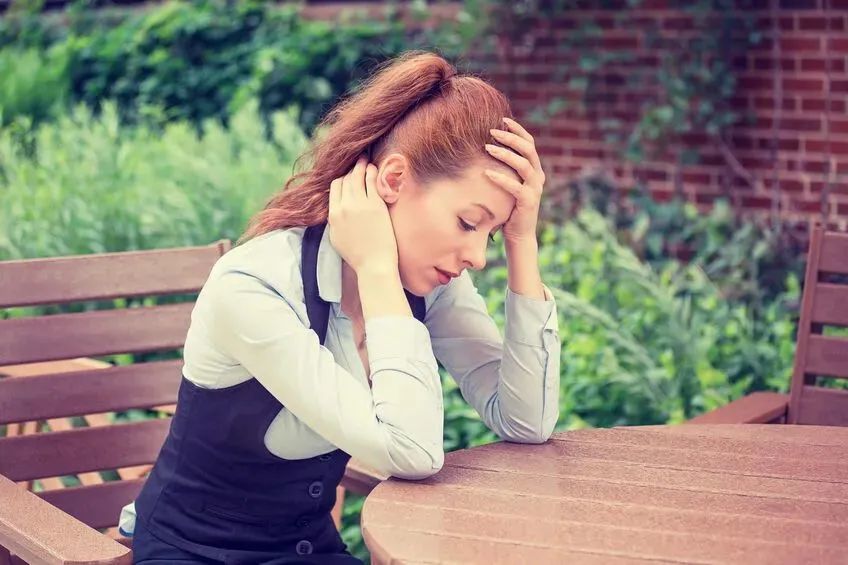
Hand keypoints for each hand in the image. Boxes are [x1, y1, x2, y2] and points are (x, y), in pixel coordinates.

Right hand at [327, 155, 398, 274]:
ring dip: (361, 165)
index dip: (342, 179)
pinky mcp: (376, 205)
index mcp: (333, 214)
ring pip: (357, 176)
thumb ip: (334, 221)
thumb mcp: (336, 238)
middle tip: (358, 161)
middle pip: (345, 179)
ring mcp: (360, 204)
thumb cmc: (357, 255)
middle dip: (352, 169)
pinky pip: (372, 181)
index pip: (335, 187)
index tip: (349, 176)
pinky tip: (375, 168)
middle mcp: (344, 206)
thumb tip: (334, 211)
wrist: (373, 264)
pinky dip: (372, 171)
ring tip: (366, 159)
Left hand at [483, 117, 545, 243]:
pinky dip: (501, 178)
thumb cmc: (509, 207)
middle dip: (510, 138)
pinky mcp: (528, 202)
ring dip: (505, 154)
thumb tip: (486, 147)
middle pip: (528, 150)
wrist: (518, 234)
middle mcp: (538, 177)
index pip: (530, 143)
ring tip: (487, 147)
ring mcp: (535, 189)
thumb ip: (504, 168)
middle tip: (491, 131)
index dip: (518, 130)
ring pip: (523, 164)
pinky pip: (515, 187)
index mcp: (535, 170)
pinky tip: (487, 172)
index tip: (502, 119)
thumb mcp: (508, 183)